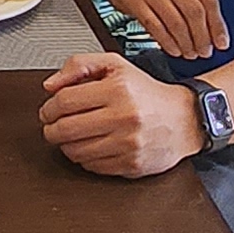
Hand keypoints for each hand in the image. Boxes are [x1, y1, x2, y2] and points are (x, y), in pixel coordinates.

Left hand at [39, 53, 203, 180]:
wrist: (185, 118)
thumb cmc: (148, 93)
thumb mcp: (115, 65)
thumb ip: (79, 65)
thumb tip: (50, 85)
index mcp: (118, 89)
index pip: (64, 101)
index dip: (48, 108)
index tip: (48, 111)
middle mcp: (124, 116)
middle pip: (65, 129)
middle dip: (51, 129)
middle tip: (53, 126)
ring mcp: (128, 143)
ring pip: (75, 151)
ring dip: (66, 145)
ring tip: (73, 136)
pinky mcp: (131, 164)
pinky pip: (92, 166)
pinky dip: (85, 158)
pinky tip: (92, 146)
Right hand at [97, 0, 228, 61]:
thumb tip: (212, 27)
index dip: (217, 25)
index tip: (221, 42)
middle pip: (194, 12)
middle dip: (203, 37)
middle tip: (205, 51)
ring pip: (176, 22)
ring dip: (186, 43)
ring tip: (190, 53)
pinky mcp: (134, 1)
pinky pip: (155, 27)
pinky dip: (167, 42)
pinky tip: (173, 49)